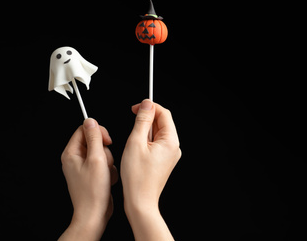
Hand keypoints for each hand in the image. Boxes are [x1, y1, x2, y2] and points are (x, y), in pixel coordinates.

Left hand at [59, 118, 117, 240]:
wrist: (94, 213)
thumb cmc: (93, 191)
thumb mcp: (96, 159)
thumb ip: (95, 138)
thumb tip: (91, 121)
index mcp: (71, 153)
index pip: (84, 130)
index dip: (98, 132)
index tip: (107, 140)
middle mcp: (75, 159)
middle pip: (94, 141)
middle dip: (105, 150)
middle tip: (104, 161)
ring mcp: (84, 167)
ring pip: (102, 152)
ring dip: (108, 161)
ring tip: (105, 173)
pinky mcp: (92, 173)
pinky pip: (104, 163)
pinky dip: (109, 170)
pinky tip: (107, 179)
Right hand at [121, 99, 180, 240]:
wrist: (140, 201)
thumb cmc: (137, 177)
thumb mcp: (135, 143)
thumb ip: (142, 120)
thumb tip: (146, 104)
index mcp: (171, 141)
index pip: (164, 114)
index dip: (149, 107)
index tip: (135, 107)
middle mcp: (174, 147)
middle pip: (161, 123)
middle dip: (146, 120)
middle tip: (131, 127)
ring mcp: (170, 154)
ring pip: (157, 133)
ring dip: (144, 132)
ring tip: (133, 145)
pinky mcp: (164, 160)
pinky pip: (156, 144)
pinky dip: (145, 142)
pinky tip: (136, 151)